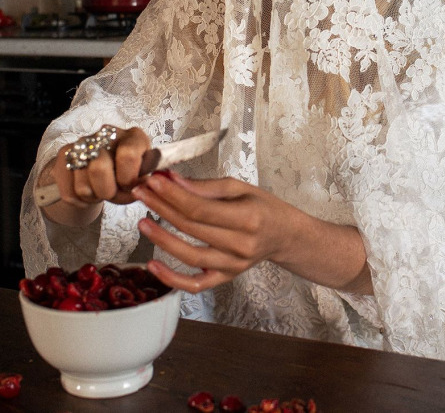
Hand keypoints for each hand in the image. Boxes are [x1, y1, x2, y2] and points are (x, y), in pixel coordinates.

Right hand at [39, 126, 149, 225]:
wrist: (103, 174)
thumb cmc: (128, 175)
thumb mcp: (141, 179)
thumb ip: (142, 183)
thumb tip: (138, 188)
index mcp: (133, 137)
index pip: (128, 155)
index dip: (128, 179)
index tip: (129, 186)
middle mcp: (107, 134)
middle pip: (99, 168)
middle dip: (107, 191)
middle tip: (112, 192)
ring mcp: (83, 142)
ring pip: (83, 187)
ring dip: (94, 197)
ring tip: (101, 189)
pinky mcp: (64, 154)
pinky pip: (69, 192)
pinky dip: (81, 201)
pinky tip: (89, 190)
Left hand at [132, 172, 299, 292]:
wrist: (285, 235)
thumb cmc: (263, 207)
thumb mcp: (239, 187)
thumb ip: (205, 186)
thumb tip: (171, 179)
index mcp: (247, 217)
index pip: (200, 207)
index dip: (172, 195)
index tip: (153, 181)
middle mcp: (240, 245)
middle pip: (191, 227)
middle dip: (161, 207)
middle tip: (141, 193)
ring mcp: (233, 265)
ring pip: (190, 256)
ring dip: (161, 239)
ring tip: (142, 222)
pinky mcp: (226, 278)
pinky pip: (195, 284)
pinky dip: (172, 278)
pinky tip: (152, 265)